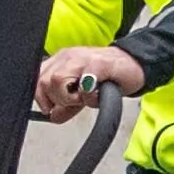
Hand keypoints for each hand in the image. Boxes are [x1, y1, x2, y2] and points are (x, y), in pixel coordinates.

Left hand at [31, 43, 148, 120]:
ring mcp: (84, 58)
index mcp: (61, 61)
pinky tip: (97, 94)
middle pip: (45, 82)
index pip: (37, 80)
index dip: (42, 99)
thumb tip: (53, 116)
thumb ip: (66, 104)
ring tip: (86, 98)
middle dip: (58, 100)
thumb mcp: (83, 93)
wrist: (136, 65)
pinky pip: (84, 82)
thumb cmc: (110, 76)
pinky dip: (88, 95)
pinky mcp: (100, 63)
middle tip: (75, 103)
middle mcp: (69, 57)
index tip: (53, 108)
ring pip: (58, 80)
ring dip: (71, 97)